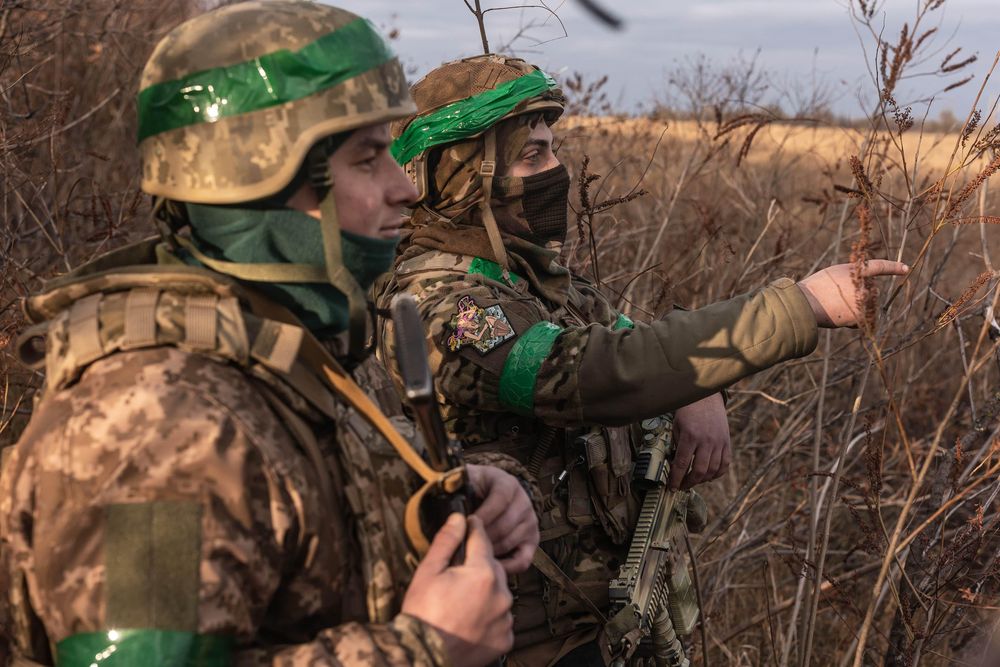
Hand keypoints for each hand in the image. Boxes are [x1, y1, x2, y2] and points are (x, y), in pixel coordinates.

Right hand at [402, 514, 513, 666]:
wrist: (424, 656)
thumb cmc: (423, 613)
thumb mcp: (428, 572)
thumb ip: (446, 542)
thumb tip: (458, 518)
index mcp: (483, 573)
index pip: (482, 540)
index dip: (474, 528)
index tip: (470, 522)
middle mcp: (501, 594)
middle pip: (492, 567)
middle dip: (478, 565)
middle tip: (457, 575)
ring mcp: (505, 618)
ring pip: (498, 593)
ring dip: (485, 592)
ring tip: (461, 601)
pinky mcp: (505, 638)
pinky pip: (500, 618)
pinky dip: (489, 616)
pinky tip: (470, 619)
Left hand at [467, 464, 538, 574]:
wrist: (490, 493)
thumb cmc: (474, 490)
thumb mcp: (467, 479)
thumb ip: (458, 485)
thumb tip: (450, 501)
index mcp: (507, 484)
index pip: (499, 499)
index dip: (482, 514)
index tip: (465, 524)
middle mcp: (523, 502)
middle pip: (504, 524)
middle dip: (482, 536)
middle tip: (464, 544)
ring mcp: (529, 522)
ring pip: (509, 542)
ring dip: (489, 550)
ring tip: (471, 554)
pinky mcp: (532, 541)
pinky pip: (522, 560)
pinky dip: (505, 566)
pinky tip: (488, 566)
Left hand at [669, 393, 730, 490]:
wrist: (706, 397)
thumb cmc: (688, 411)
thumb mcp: (676, 426)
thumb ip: (677, 445)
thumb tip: (676, 465)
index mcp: (690, 436)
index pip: (682, 464)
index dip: (676, 478)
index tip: (672, 487)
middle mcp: (706, 441)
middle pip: (699, 471)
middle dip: (689, 483)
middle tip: (682, 486)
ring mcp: (719, 442)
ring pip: (713, 470)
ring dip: (703, 480)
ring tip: (694, 481)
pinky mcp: (726, 442)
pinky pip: (725, 463)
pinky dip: (718, 474)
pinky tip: (709, 476)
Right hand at [796, 261, 908, 327]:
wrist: (807, 303)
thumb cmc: (816, 287)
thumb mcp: (835, 274)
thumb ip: (852, 278)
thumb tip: (866, 292)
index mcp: (857, 271)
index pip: (879, 266)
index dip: (893, 267)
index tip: (906, 269)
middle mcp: (864, 285)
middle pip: (871, 291)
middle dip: (860, 295)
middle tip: (839, 296)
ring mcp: (864, 301)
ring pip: (867, 306)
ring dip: (856, 308)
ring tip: (837, 306)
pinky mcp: (861, 316)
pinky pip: (861, 319)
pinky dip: (852, 320)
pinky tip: (839, 315)